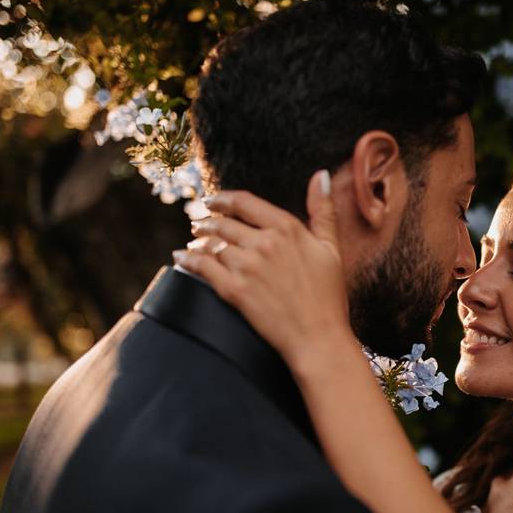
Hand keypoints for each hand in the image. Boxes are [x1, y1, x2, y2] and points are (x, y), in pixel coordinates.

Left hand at [174, 170, 353, 370]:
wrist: (319, 337)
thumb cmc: (328, 296)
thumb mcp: (331, 248)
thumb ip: (322, 210)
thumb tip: (321, 175)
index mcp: (287, 228)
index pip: (244, 202)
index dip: (223, 199)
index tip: (212, 200)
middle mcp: (264, 242)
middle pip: (223, 222)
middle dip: (206, 221)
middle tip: (198, 224)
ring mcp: (247, 266)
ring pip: (210, 243)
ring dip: (197, 241)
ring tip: (193, 243)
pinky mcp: (234, 290)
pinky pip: (202, 267)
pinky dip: (187, 260)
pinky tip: (181, 258)